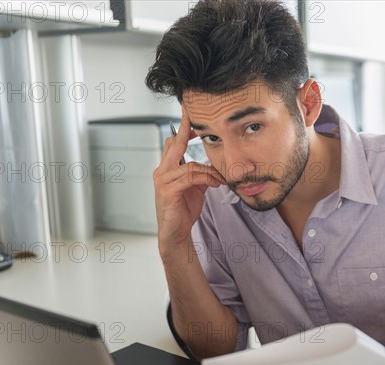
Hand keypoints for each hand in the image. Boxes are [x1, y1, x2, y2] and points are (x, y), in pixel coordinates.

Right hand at [153, 107, 225, 254]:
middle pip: (175, 145)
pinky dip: (207, 179)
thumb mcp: (196, 187)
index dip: (183, 128)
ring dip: (210, 171)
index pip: (174, 143)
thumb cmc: (184, 209)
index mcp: (167, 168)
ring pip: (190, 166)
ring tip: (222, 179)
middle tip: (194, 115)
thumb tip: (212, 163)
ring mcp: (163, 181)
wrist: (176, 232)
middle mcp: (161, 172)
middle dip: (186, 128)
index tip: (189, 112)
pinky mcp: (168, 192)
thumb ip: (201, 173)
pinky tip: (216, 184)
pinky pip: (191, 178)